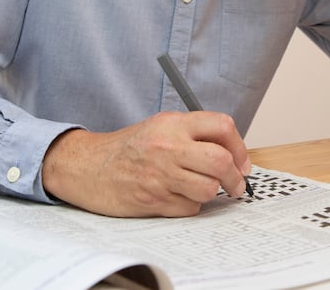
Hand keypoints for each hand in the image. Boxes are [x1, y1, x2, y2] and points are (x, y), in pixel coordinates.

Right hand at [41, 111, 251, 216]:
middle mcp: (168, 146)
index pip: (222, 127)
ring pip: (208, 188)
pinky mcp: (153, 200)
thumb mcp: (160, 127)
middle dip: (236, 177)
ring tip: (201, 188)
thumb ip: (193, 134)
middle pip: (221, 161)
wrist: (88, 167)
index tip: (242, 161)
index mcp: (172, 123)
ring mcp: (160, 175)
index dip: (240, 147)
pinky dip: (190, 205)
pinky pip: (189, 207)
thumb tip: (233, 154)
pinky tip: (177, 196)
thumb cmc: (128, 148)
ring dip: (211, 192)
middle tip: (236, 184)